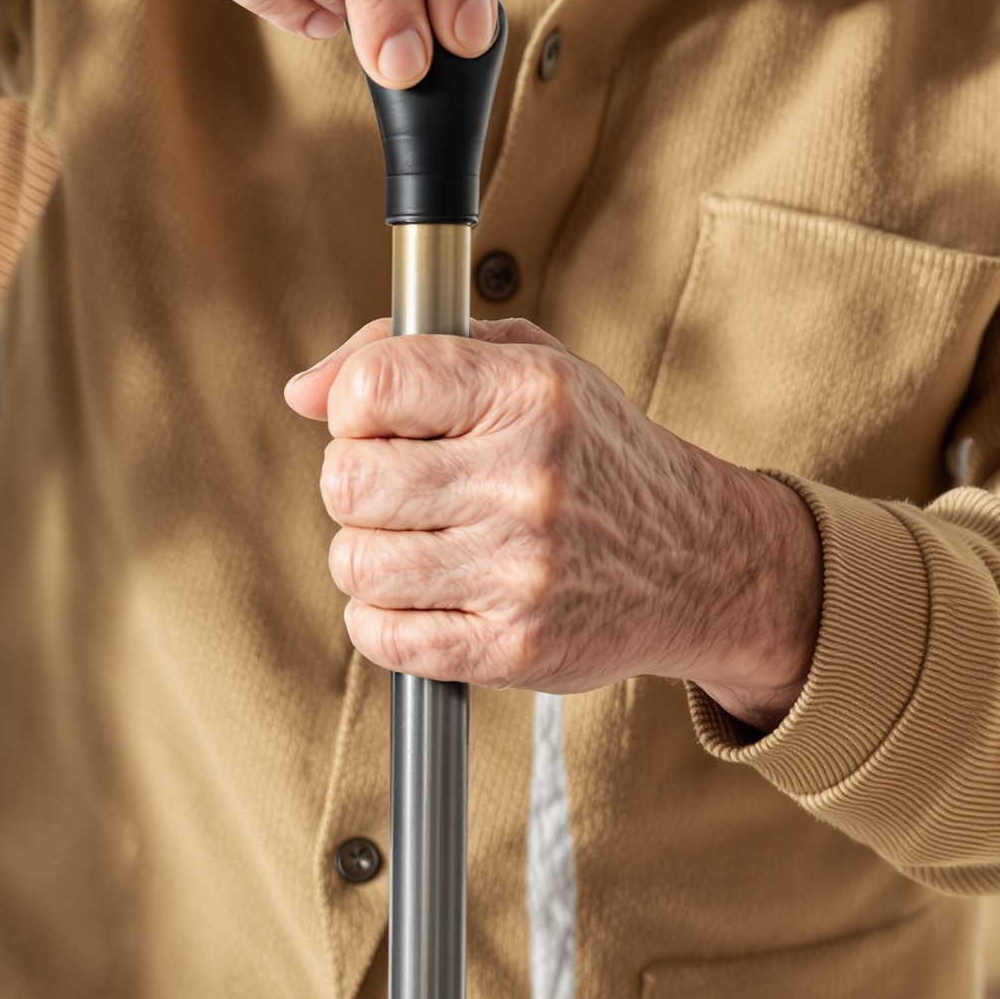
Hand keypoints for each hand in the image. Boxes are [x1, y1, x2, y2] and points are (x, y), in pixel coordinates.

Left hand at [285, 318, 822, 730]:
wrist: (696, 559)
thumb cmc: (594, 452)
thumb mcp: (528, 365)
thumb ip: (408, 352)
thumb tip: (303, 392)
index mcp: (530, 394)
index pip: (375, 386)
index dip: (353, 405)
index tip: (378, 421)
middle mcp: (528, 479)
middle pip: (349, 479)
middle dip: (354, 483)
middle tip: (397, 487)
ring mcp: (521, 569)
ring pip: (357, 561)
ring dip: (369, 554)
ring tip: (417, 541)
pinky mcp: (513, 646)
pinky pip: (384, 636)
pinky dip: (383, 619)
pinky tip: (426, 594)